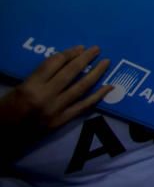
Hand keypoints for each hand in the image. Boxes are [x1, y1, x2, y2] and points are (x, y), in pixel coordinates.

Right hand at [0, 46, 111, 162]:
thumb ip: (38, 77)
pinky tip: (109, 87)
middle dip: (85, 58)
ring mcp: (56, 110)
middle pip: (70, 72)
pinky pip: (83, 106)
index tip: (79, 48)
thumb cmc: (5, 110)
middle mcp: (45, 96)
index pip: (54, 63)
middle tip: (97, 49)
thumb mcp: (17, 88)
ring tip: (106, 62)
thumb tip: (62, 63)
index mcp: (30, 86)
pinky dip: (98, 96)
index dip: (69, 53)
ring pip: (81, 87)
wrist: (2, 138)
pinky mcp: (61, 122)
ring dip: (96, 73)